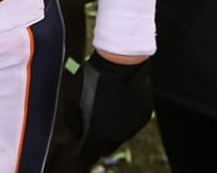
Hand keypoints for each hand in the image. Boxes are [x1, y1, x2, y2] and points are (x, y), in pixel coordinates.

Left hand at [62, 52, 153, 170]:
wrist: (122, 61)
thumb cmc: (92, 77)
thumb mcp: (72, 98)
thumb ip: (72, 121)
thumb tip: (77, 133)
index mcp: (99, 134)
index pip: (88, 156)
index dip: (80, 153)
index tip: (76, 150)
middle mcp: (118, 136)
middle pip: (105, 149)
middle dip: (95, 144)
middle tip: (89, 132)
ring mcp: (133, 127)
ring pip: (120, 137)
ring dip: (111, 130)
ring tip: (104, 111)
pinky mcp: (144, 117)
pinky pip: (131, 124)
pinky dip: (123, 120)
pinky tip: (117, 103)